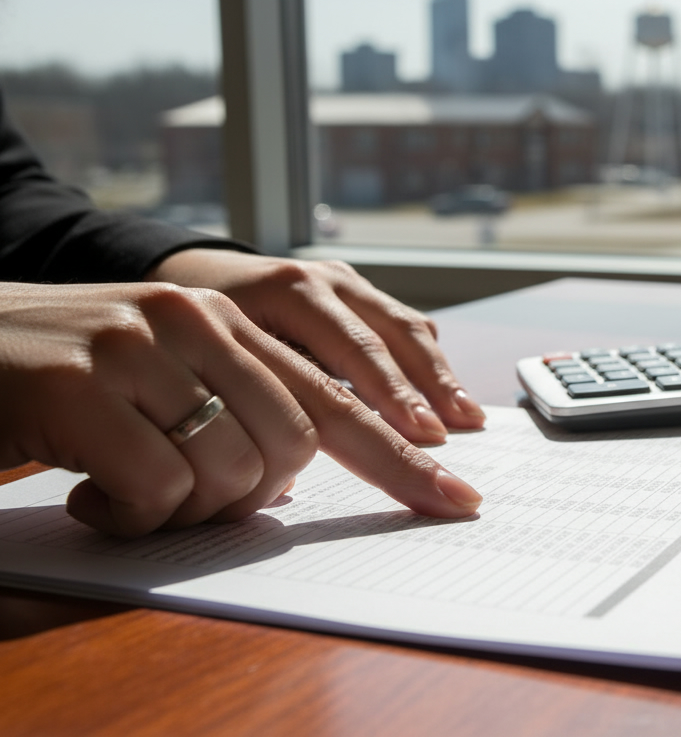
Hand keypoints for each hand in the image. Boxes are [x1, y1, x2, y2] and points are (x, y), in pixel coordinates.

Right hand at [0, 282, 481, 535]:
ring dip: (182, 509)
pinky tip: (88, 491)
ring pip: (231, 474)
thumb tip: (294, 476)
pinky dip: (128, 516)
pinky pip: (157, 493)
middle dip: (253, 497)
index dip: (403, 458)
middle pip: (297, 446)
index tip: (455, 499)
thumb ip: (242, 403)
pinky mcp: (79, 388)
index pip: (341, 399)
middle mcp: (196, 321)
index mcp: (233, 318)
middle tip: (186, 498)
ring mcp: (137, 347)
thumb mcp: (169, 375)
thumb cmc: (70, 379)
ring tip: (124, 486)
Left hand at [146, 250, 484, 443]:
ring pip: (405, 329)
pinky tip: (448, 396)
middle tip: (448, 437)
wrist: (189, 275)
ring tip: (468, 419)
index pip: (353, 356)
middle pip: (387, 340)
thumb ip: (251, 404)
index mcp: (285, 294)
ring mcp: (344, 282)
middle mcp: (321, 281)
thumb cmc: (190, 335)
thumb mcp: (207, 361)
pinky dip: (429, 363)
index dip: (393, 403)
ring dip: (438, 378)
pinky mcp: (358, 292)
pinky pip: (403, 325)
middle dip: (423, 393)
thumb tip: (288, 477)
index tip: (425, 442)